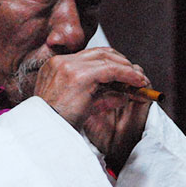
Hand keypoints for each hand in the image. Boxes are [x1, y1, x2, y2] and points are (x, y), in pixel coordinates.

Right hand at [34, 47, 150, 166]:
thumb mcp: (80, 107)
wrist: (46, 134)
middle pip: (98, 52)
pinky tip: (138, 82)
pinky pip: (111, 69)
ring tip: (140, 79)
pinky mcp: (80, 75)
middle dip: (120, 61)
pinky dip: (127, 74)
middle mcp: (60, 62)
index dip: (109, 62)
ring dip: (126, 67)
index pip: (87, 57)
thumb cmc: (59, 125)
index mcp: (54, 67)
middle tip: (135, 74)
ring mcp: (68, 66)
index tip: (122, 72)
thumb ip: (100, 97)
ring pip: (106, 58)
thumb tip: (122, 95)